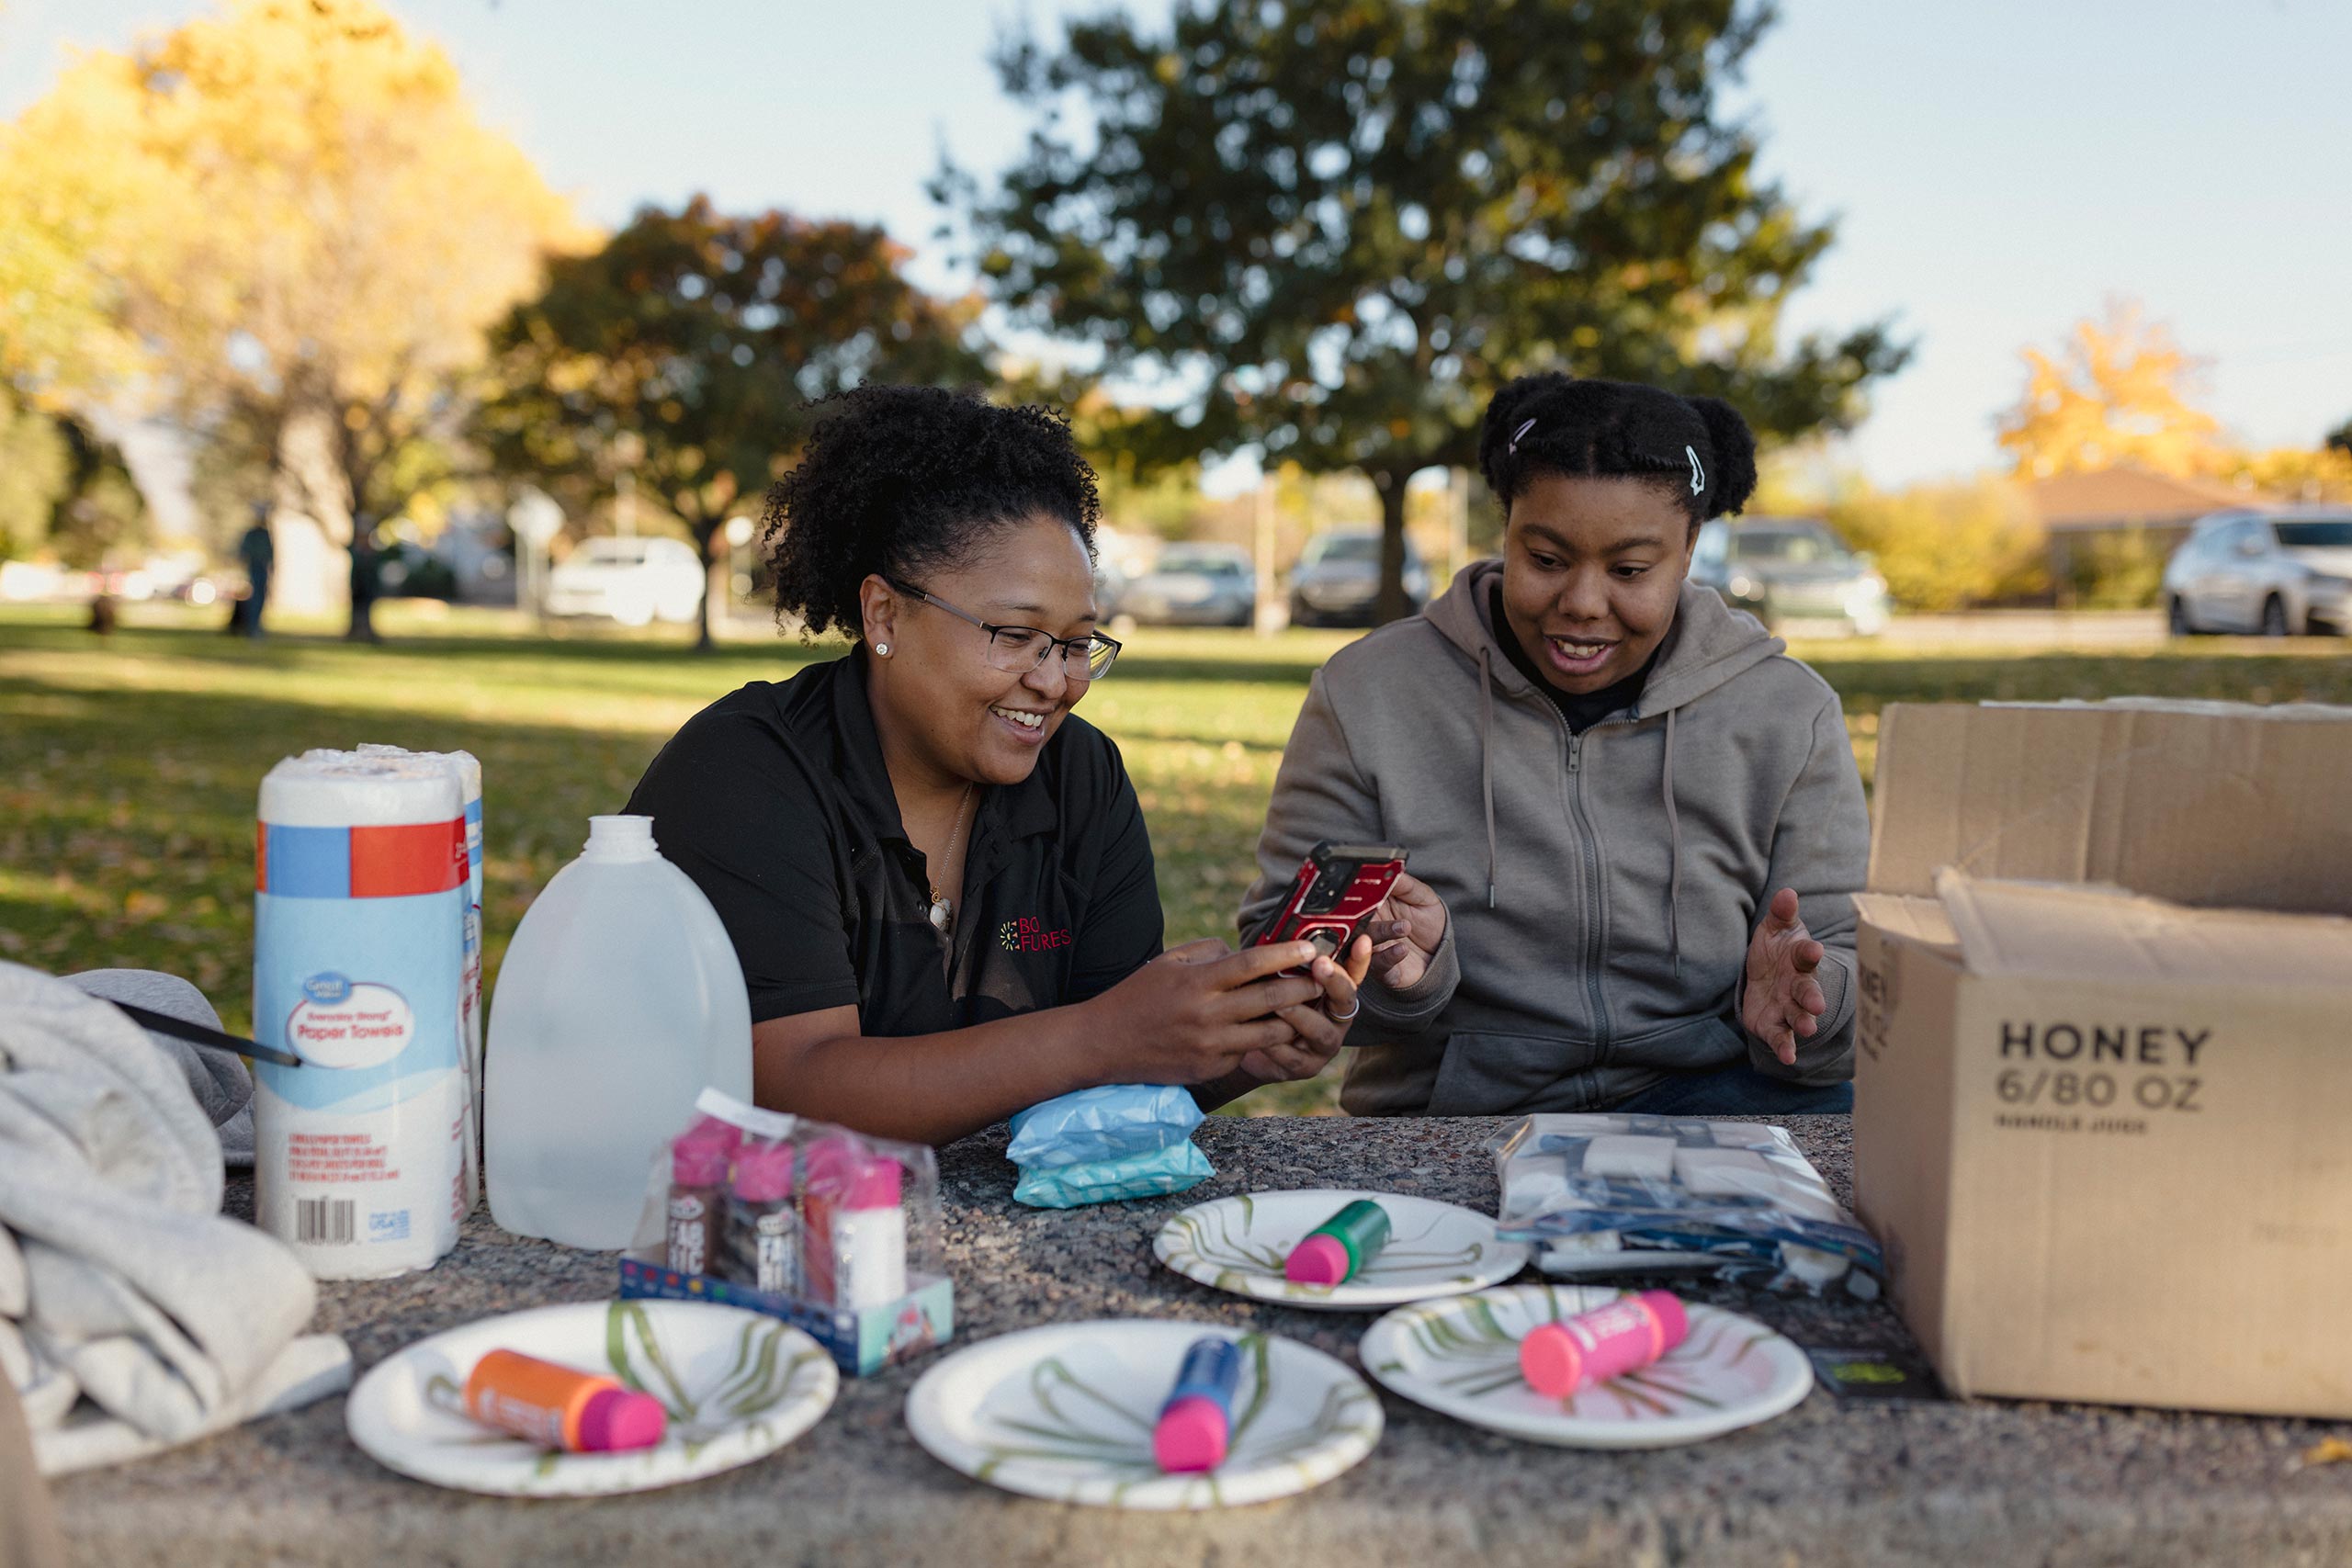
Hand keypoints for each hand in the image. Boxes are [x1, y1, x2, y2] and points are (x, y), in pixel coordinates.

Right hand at [1087, 937, 1324, 1085]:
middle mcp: (1207, 1015)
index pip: (1252, 964)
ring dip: (1292, 1019)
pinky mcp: (1210, 1068)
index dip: (1285, 955)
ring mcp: (1210, 1046)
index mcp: (1197, 982)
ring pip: (1269, 1033)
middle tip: (1323, 979)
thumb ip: (1210, 952)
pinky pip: (1246, 1051)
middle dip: (1303, 988)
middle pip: (1270, 1000)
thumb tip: (1246, 954)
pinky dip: (1258, 1040)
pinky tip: (1263, 1030)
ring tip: (1304, 1007)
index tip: (1309, 948)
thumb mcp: (1170, 961)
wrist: (1104, 1044)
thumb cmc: (1139, 995)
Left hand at [1237, 934, 1374, 1085]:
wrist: (1246, 1043)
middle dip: (1334, 981)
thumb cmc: (1265, 1001)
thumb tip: (1284, 926)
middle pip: (1346, 999)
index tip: (1362, 939)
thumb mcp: (1276, 976)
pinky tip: (1260, 1033)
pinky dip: (1276, 1044)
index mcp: (1334, 992)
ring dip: (1301, 1015)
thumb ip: (1286, 960)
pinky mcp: (1304, 1067)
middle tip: (1320, 964)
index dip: (1360, 958)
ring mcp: (1324, 1044)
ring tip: (1281, 1004)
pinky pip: (1292, 1056)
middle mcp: (1337, 1017)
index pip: (1354, 972)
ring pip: (1320, 1030)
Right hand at [1359, 872, 1446, 991]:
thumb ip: (1405, 884)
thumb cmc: (1428, 922)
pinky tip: (1402, 949)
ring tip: (1403, 927)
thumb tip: (1389, 868)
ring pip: (1361, 944)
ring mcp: (1372, 950)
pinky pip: (1378, 966)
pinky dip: (1388, 957)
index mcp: (1372, 906)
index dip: (1356, 893)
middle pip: (1353, 920)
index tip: (1365, 888)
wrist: (1440, 953)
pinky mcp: (1383, 970)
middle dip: (1362, 914)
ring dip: (1379, 934)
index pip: (1356, 898)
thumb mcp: (1422, 897)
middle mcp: (1368, 927)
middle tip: (1379, 907)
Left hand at [1742, 888, 1825, 1065]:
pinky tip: (1787, 1058)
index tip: (1814, 949)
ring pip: (1798, 1016)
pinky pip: (1780, 1037)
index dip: (1809, 952)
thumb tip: (1786, 893)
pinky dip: (1784, 1047)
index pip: (1806, 955)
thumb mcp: (1775, 929)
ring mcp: (1788, 1007)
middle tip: (1817, 1004)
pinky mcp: (1774, 1025)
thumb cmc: (1776, 949)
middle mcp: (1798, 986)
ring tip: (1807, 1029)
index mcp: (1800, 960)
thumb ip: (1781, 914)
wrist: (1766, 976)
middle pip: (1807, 991)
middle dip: (1812, 997)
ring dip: (1803, 1023)